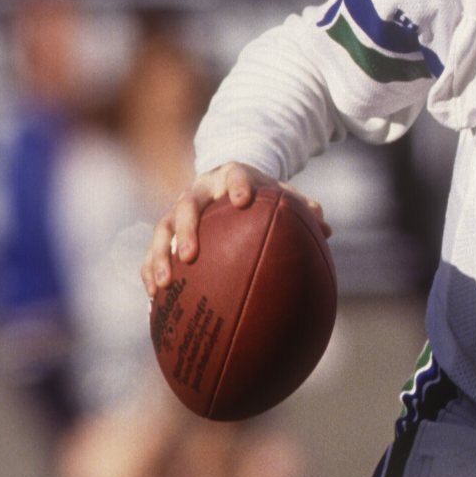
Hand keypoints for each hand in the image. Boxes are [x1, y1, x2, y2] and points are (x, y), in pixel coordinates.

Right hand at [140, 164, 329, 298]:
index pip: (234, 176)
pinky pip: (152, 252)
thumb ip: (301, 208)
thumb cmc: (260, 194)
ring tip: (163, 284)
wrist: (227, 181)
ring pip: (162, 230)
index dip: (237, 185)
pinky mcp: (166, 231)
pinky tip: (153, 300)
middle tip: (189, 255)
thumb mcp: (281, 195)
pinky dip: (149, 273)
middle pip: (187, 205)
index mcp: (230, 177)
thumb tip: (326, 229)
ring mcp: (179, 210)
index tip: (242, 200)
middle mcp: (199, 191)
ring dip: (159, 256)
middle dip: (186, 229)